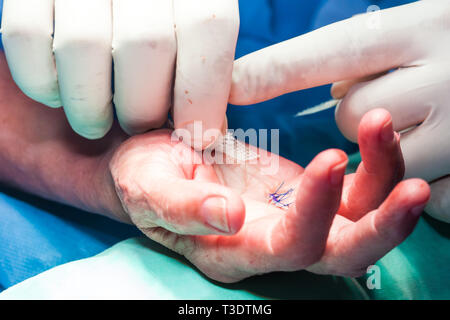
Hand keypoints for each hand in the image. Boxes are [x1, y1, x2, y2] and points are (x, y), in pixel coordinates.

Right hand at [1, 0, 237, 147]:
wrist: (113, 2)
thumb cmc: (161, 30)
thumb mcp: (195, 40)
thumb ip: (204, 73)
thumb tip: (207, 126)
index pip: (208, 27)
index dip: (203, 93)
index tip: (196, 134)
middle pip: (145, 45)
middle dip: (143, 108)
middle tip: (139, 123)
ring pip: (83, 45)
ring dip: (91, 107)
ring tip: (98, 122)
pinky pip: (26, 37)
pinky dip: (42, 83)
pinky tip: (60, 93)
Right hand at [108, 109, 429, 281]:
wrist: (157, 159)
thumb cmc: (144, 175)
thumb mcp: (148, 188)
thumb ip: (184, 209)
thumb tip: (230, 216)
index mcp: (234, 252)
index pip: (288, 248)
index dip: (314, 214)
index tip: (326, 159)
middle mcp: (273, 244)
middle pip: (341, 255)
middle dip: (382, 228)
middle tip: (414, 188)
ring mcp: (295, 217)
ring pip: (358, 220)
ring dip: (385, 182)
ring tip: (383, 127)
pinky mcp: (306, 191)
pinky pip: (354, 187)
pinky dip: (374, 163)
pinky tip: (375, 131)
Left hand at [229, 0, 448, 221]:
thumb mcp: (416, 25)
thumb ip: (360, 48)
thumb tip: (299, 81)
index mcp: (425, 27)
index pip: (332, 51)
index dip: (276, 70)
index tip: (231, 84)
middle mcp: (447, 79)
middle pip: (353, 116)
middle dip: (359, 111)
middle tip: (390, 92)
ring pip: (378, 162)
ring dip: (383, 151)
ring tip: (414, 123)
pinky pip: (418, 194)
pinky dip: (412, 182)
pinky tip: (438, 153)